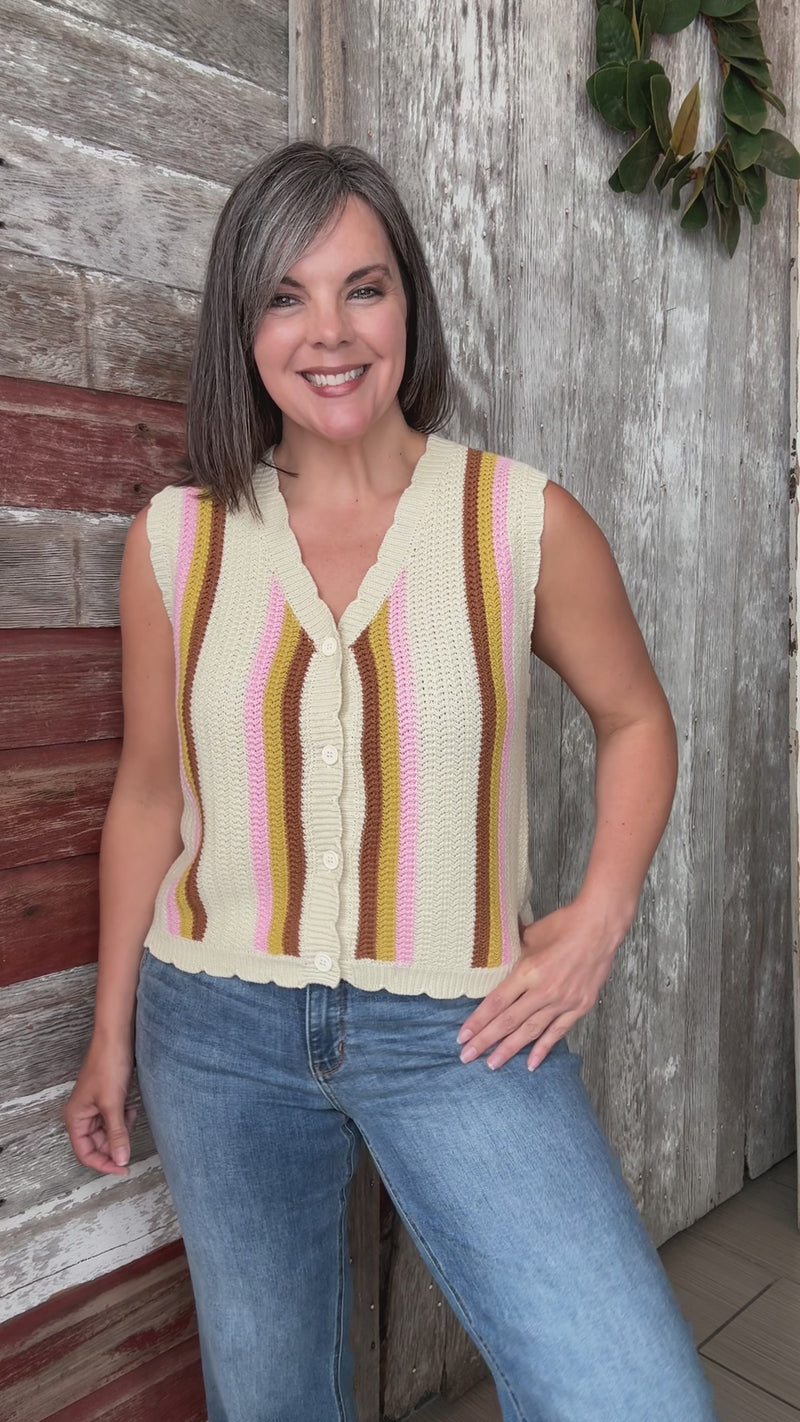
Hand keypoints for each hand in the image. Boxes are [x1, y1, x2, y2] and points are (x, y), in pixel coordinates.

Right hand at [63, 1034, 136, 1175]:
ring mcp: (93, 1107)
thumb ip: (117, 1134)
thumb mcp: (113, 1104)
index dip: (103, 1164)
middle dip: (114, 1145)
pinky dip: (123, 1119)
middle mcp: (81, 1114)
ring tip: (130, 1115)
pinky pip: (113, 1120)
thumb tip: (121, 1160)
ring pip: (106, 1133)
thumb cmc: (108, 1065)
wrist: (116, 1037)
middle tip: (131, 1143)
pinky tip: (130, 1108)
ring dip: (120, 1130)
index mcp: (75, 1118)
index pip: (85, 1153)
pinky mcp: (105, 1099)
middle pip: (96, 1144)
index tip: (123, 1168)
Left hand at [456, 900, 621, 1070]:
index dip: (478, 1021)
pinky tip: (530, 1063)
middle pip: (509, 1022)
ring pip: (530, 1031)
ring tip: (492, 1065)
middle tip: (467, 1057)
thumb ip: (512, 951)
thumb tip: (493, 955)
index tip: (463, 1035)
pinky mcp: (579, 1007)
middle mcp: (544, 991)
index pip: (497, 1003)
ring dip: (510, 1049)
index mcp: (528, 971)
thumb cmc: (564, 925)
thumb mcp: (531, 935)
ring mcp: (562, 1001)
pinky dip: (543, 1048)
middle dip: (486, 1041)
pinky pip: (557, 1032)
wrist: (600, 927)